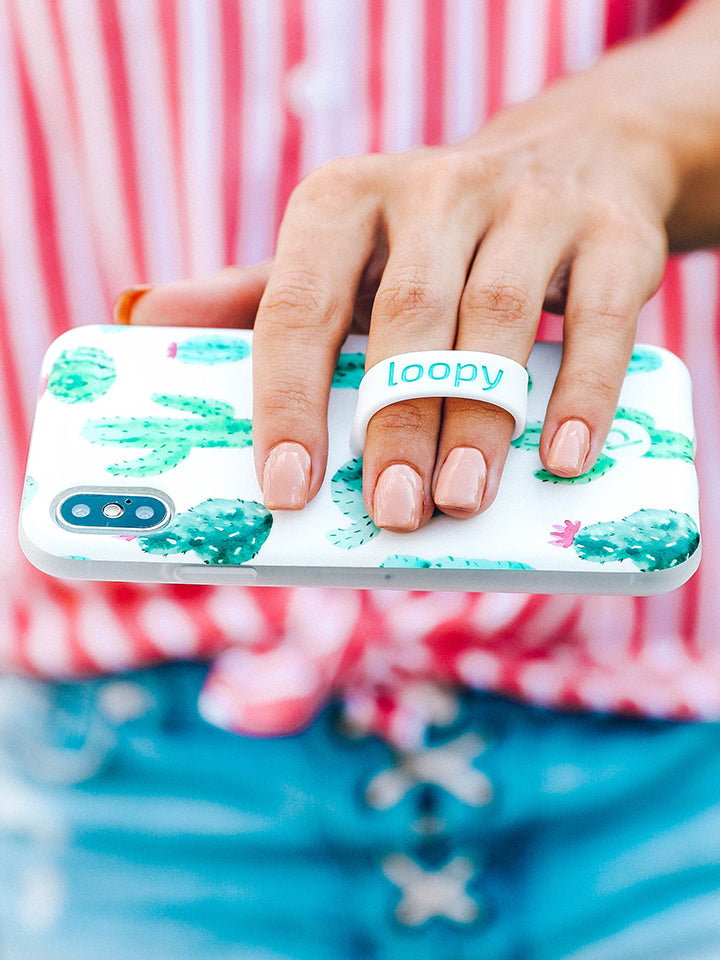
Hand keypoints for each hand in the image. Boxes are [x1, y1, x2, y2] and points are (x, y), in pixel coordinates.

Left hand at [249, 79, 671, 529]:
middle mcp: (434, 188)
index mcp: (345, 200)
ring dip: (478, 419)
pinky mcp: (611, 232)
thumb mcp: (339, 254)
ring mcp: (529, 204)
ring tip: (460, 501)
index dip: (287, 401)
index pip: (298, 304)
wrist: (567, 160)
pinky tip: (562, 456)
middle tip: (392, 513)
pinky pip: (599, 316)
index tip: (287, 489)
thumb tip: (141, 318)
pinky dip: (582, 391)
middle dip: (395, 423)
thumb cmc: (427, 239)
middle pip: (405, 316)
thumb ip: (254, 296)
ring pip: (497, 315)